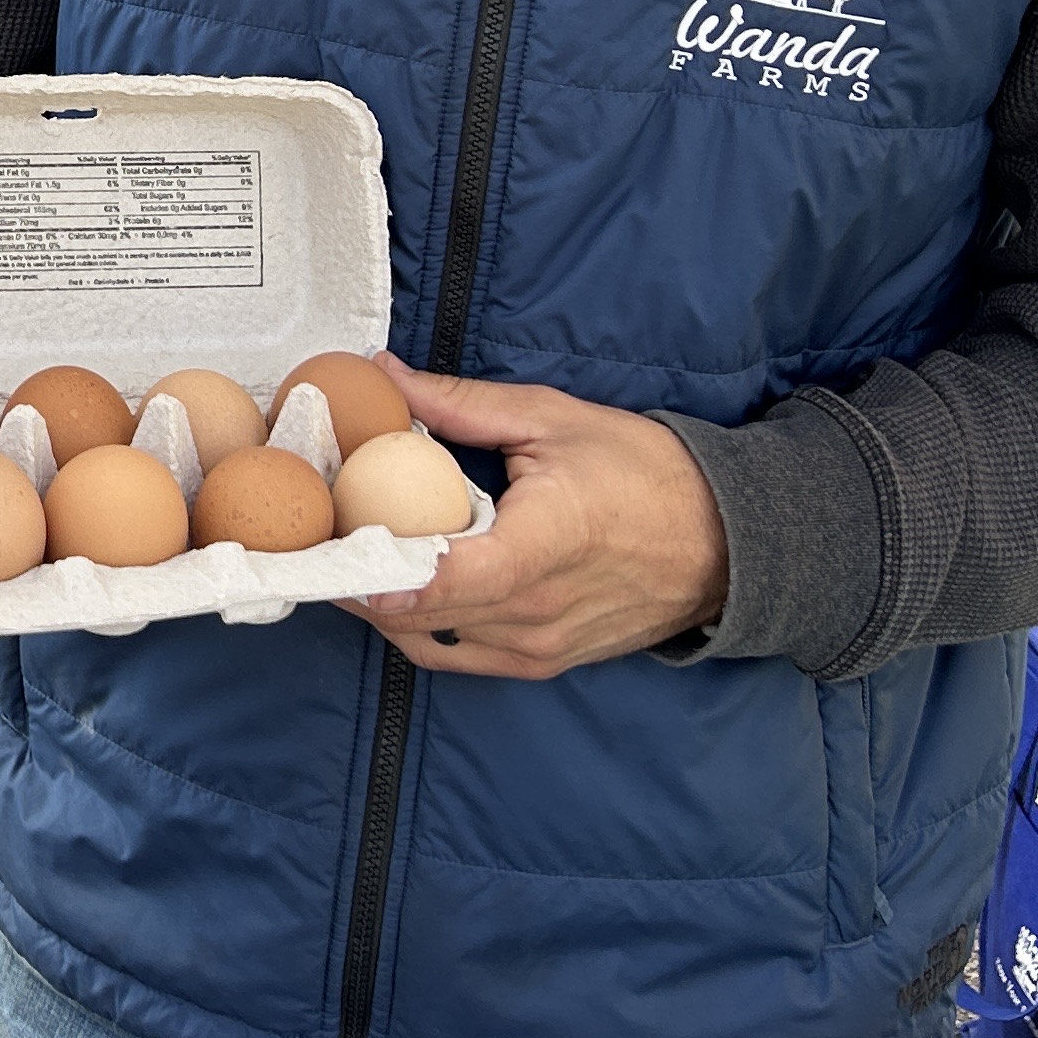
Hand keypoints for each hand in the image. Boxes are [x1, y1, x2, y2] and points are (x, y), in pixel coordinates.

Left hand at [339, 356, 730, 678]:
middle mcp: (534, 611)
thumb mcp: (553, 420)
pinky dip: (419, 627)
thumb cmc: (645, 474)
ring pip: (428, 641)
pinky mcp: (542, 662)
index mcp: (539, 547)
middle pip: (418, 615)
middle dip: (356, 583)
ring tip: (349, 558)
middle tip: (312, 541)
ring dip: (382, 607)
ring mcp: (538, 647)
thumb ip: (462, 405)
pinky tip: (398, 588)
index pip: (442, 581)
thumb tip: (385, 376)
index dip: (375, 576)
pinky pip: (458, 656)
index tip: (323, 552)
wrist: (725, 542)